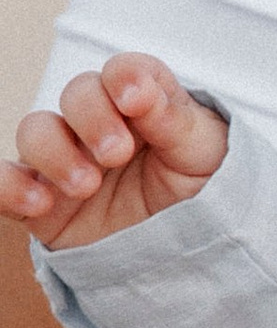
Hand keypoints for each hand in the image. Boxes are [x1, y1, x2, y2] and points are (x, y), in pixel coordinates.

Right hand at [4, 56, 228, 249]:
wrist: (189, 255)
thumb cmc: (200, 192)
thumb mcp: (205, 154)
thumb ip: (174, 119)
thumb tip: (138, 89)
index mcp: (145, 106)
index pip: (125, 72)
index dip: (124, 78)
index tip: (133, 102)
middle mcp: (100, 126)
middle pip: (77, 94)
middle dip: (93, 118)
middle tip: (118, 154)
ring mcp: (67, 161)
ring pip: (35, 131)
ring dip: (55, 153)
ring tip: (86, 186)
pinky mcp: (42, 201)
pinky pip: (5, 183)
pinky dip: (7, 186)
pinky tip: (38, 203)